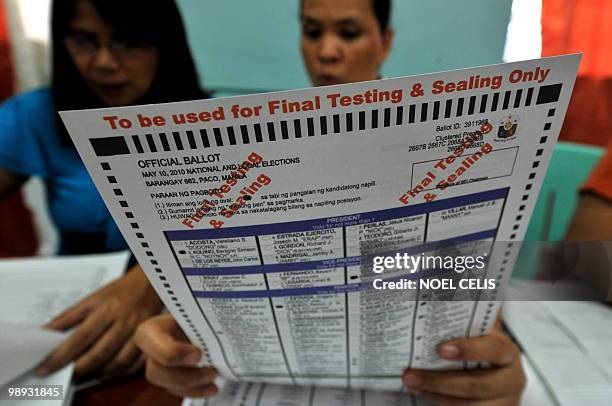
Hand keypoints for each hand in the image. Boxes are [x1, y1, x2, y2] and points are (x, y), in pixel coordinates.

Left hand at [37, 265, 161, 377]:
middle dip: (79, 369)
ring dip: (100, 372)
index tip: (45, 367)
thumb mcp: (92, 299)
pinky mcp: (150, 339)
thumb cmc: (119, 291)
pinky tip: (109, 370)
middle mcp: (123, 320)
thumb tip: (45, 334)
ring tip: (87, 373)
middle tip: (66, 374)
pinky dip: (121, 371)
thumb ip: (68, 317)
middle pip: (99, 353)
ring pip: (118, 362)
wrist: (150, 282)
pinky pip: (136, 363)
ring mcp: (138, 330)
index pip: (80, 337)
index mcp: (106, 309)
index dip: (61, 356)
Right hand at [135, 314, 217, 397]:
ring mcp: (159, 366)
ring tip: (213, 378)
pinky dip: (196, 391)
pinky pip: (177, 391)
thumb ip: (200, 320)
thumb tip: (221, 324)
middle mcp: (151, 349)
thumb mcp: (194, 311)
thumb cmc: (194, 314)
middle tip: (211, 372)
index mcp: (152, 328)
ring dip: (192, 385)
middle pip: (156, 370)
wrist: (197, 321)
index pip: (149, 340)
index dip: (173, 352)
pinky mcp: (169, 378)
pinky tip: (211, 388)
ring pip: (166, 384)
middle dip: (185, 376)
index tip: (198, 355)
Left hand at [403, 322, 524, 404]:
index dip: (469, 350)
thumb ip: (468, 317)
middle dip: (438, 381)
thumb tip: (444, 284)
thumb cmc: (482, 348)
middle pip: (475, 385)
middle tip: (409, 374)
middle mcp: (511, 380)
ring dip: (434, 395)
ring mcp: (503, 402)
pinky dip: (440, 404)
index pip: (493, 349)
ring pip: (467, 405)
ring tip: (410, 384)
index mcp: (508, 352)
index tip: (441, 349)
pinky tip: (422, 395)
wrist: (500, 379)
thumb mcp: (480, 334)